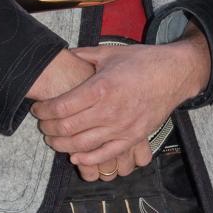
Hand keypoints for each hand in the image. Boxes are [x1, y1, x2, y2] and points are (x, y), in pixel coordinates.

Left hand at [31, 33, 210, 168]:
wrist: (174, 74)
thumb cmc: (142, 61)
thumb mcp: (109, 53)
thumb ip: (83, 56)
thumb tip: (63, 55)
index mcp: (100, 88)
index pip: (60, 107)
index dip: (43, 111)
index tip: (38, 109)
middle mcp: (109, 110)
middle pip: (67, 128)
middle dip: (48, 129)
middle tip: (42, 125)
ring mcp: (122, 127)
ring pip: (81, 145)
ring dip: (62, 145)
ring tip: (53, 139)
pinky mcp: (133, 138)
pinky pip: (105, 155)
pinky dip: (87, 159)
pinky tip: (75, 157)